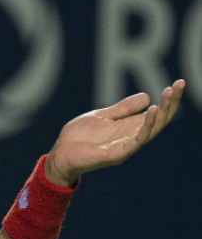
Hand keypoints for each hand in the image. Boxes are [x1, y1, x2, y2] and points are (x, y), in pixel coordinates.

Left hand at [45, 79, 185, 186]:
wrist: (60, 154)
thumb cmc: (79, 138)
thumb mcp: (102, 116)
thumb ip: (123, 108)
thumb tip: (147, 96)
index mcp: (129, 127)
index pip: (155, 113)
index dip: (168, 99)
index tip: (178, 83)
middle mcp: (132, 137)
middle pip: (159, 120)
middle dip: (170, 103)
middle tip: (179, 85)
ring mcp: (125, 146)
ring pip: (151, 130)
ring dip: (161, 113)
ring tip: (167, 96)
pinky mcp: (116, 154)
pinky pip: (135, 141)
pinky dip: (146, 127)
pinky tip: (151, 112)